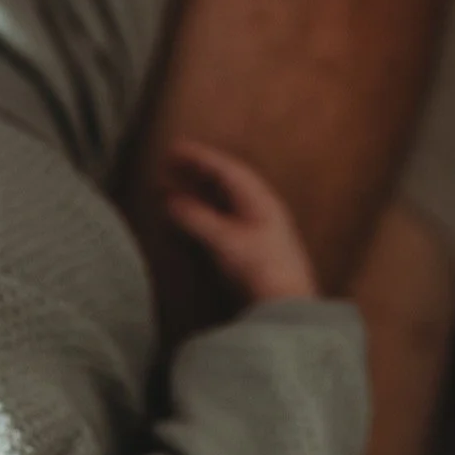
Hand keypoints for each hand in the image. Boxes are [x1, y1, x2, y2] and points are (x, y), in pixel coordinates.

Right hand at [163, 140, 318, 303]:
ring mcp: (255, 228)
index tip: (173, 150)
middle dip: (195, 173)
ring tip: (170, 189)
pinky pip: (221, 220)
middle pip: (224, 182)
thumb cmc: (261, 269)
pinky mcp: (250, 249)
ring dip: (196, 193)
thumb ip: (195, 217)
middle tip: (168, 164)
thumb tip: (169, 200)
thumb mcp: (225, 240)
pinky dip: (201, 214)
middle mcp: (258, 208)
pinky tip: (187, 218)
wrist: (286, 304)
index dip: (199, 158)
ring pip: (221, 202)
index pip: (225, 170)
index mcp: (258, 199)